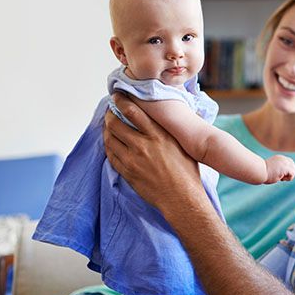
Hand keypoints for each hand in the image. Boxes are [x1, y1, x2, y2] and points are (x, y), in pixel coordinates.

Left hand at [103, 93, 203, 211]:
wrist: (182, 198)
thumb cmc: (187, 172)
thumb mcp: (182, 145)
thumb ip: (169, 131)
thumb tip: (166, 117)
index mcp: (159, 135)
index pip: (133, 111)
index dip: (121, 101)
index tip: (117, 96)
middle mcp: (143, 145)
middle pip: (116, 123)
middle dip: (110, 114)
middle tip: (110, 111)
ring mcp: (132, 160)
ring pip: (110, 139)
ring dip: (107, 130)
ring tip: (109, 126)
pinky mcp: (127, 172)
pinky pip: (110, 155)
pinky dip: (108, 146)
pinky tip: (111, 143)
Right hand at [264, 155, 294, 183]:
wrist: (259, 171)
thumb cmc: (262, 172)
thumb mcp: (271, 169)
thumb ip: (278, 169)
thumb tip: (283, 175)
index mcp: (280, 158)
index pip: (290, 163)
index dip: (288, 170)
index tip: (280, 175)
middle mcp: (283, 159)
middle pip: (293, 167)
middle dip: (289, 173)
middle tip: (280, 177)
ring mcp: (285, 163)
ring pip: (293, 171)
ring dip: (288, 177)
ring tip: (280, 178)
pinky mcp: (285, 168)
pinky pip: (293, 174)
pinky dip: (288, 178)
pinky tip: (281, 179)